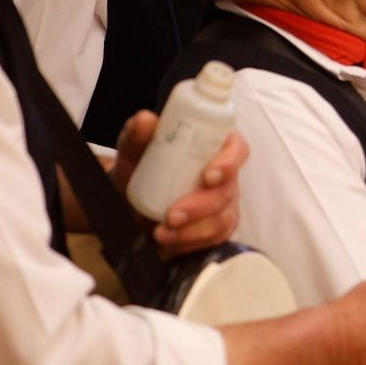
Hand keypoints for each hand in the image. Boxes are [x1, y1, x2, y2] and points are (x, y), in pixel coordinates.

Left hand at [112, 110, 247, 254]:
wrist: (127, 203)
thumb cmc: (140, 170)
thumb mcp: (133, 151)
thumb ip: (137, 135)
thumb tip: (145, 120)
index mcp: (213, 147)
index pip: (237, 148)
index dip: (230, 162)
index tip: (208, 176)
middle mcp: (224, 175)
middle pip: (229, 189)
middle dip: (201, 206)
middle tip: (171, 215)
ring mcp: (223, 204)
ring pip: (223, 218)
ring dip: (194, 230)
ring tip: (162, 234)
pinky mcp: (216, 228)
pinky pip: (214, 239)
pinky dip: (191, 244)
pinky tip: (170, 244)